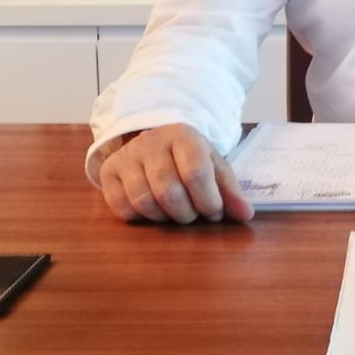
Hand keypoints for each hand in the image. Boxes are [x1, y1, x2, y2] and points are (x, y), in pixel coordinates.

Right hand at [97, 123, 254, 224]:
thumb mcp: (213, 167)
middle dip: (186, 214)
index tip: (214, 212)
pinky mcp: (108, 172)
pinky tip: (152, 210)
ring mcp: (126, 156)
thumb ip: (230, 191)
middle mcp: (151, 142)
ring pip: (144, 202)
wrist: (152, 142)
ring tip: (174, 212)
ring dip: (164, 218)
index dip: (208, 201)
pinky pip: (122, 208)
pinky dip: (140, 218)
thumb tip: (246, 215)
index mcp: (183, 135)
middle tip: (193, 215)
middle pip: (168, 192)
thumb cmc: (188, 158)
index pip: (196, 173)